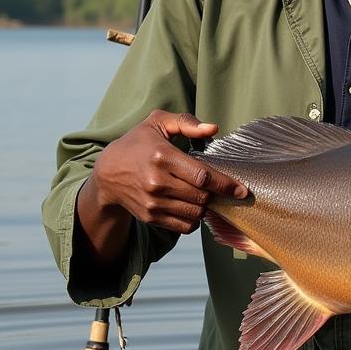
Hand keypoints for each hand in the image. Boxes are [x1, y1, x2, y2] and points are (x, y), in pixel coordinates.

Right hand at [76, 111, 246, 263]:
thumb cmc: (138, 143)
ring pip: (196, 213)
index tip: (242, 190)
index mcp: (162, 157)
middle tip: (224, 190)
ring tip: (207, 195)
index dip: (226, 184)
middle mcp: (157, 183)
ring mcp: (153, 203)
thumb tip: (213, 129)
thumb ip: (186, 123)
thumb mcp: (157, 123)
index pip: (203, 176)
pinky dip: (195, 219)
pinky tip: (193, 206)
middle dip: (217, 195)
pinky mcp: (150, 217)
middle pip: (202, 197)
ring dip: (207, 207)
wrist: (107, 173)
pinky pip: (184, 226)